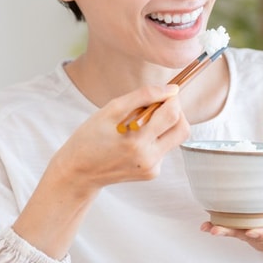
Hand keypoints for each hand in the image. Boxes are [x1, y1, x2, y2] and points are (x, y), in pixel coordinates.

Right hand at [15, 83, 189, 258]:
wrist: (79, 171)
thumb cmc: (90, 138)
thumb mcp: (111, 110)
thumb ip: (143, 96)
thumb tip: (171, 89)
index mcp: (137, 142)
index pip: (172, 115)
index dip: (172, 99)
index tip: (164, 93)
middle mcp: (149, 158)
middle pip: (183, 129)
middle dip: (176, 112)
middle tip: (158, 105)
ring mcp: (152, 168)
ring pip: (174, 139)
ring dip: (164, 125)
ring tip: (140, 123)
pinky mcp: (152, 173)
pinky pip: (164, 149)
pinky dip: (155, 138)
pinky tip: (134, 140)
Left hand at [199, 126, 262, 262]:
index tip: (252, 232)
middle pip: (257, 239)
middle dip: (237, 234)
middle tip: (217, 229)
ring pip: (245, 238)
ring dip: (227, 232)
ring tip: (209, 227)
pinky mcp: (254, 241)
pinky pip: (239, 235)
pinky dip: (225, 230)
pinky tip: (208, 226)